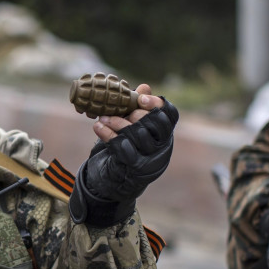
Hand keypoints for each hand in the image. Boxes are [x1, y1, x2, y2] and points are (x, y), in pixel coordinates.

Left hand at [69, 85, 177, 226]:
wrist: (118, 181)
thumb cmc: (128, 148)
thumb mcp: (133, 127)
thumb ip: (138, 108)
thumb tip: (144, 87)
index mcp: (165, 134)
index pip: (170, 115)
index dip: (157, 103)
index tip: (140, 97)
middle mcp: (162, 146)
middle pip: (152, 122)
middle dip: (132, 113)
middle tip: (114, 107)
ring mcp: (150, 159)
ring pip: (137, 134)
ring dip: (117, 123)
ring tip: (102, 118)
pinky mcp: (135, 168)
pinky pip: (122, 148)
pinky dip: (108, 135)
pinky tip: (98, 127)